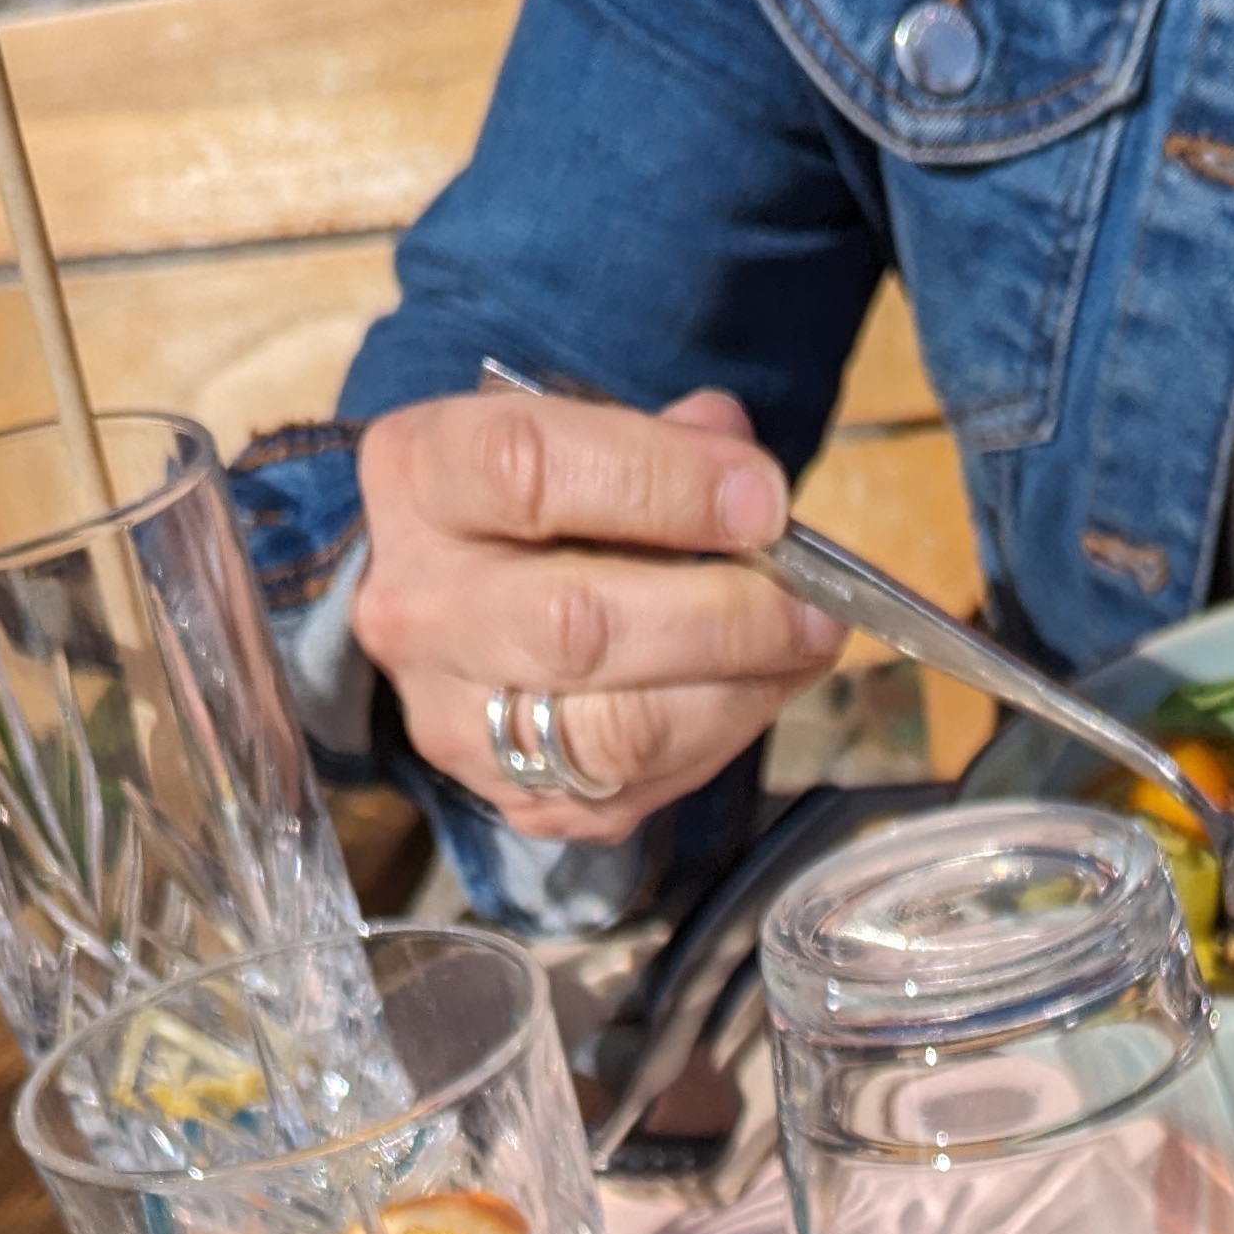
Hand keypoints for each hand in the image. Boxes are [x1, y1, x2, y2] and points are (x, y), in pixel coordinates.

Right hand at [352, 386, 840, 838]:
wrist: (454, 610)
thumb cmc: (533, 509)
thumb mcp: (574, 435)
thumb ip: (660, 443)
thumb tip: (750, 479)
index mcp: (422, 477)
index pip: (528, 471)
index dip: (662, 484)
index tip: (763, 499)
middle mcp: (420, 606)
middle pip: (575, 625)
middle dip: (722, 617)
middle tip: (813, 603)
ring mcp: (456, 719)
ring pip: (614, 731)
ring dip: (737, 692)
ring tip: (807, 646)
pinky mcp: (515, 798)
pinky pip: (636, 786)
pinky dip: (720, 737)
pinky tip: (758, 689)